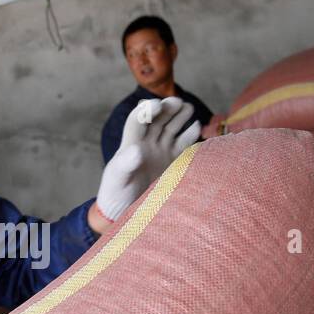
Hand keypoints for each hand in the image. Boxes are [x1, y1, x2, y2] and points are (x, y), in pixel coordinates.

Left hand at [94, 97, 201, 221]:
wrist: (126, 212)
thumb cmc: (116, 195)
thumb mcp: (118, 180)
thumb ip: (125, 164)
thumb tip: (136, 149)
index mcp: (131, 143)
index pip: (138, 120)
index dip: (147, 110)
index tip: (157, 105)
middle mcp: (147, 144)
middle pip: (158, 120)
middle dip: (167, 109)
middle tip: (178, 102)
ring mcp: (161, 152)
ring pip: (171, 128)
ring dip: (180, 117)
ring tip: (189, 108)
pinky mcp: (173, 162)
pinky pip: (183, 145)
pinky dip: (190, 135)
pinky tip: (197, 127)